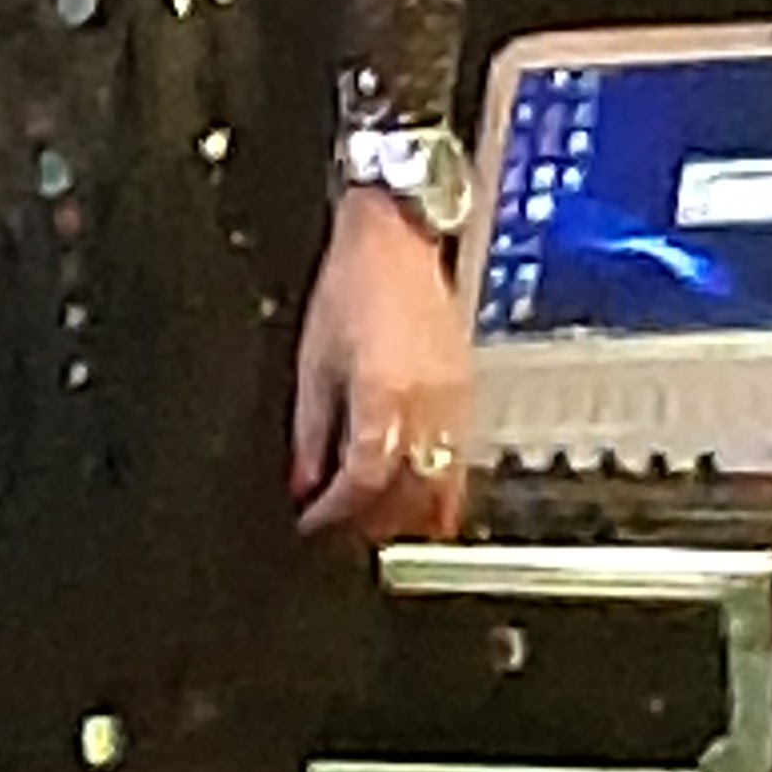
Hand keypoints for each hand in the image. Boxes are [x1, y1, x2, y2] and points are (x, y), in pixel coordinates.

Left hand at [291, 186, 471, 538]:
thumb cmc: (352, 286)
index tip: (313, 522)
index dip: (336, 511)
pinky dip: (436, 487)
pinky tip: (411, 491)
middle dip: (373, 522)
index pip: (364, 479)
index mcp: (384, 395)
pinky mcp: (467, 395)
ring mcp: (456, 402)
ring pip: (443, 486)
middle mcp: (428, 405)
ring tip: (375, 519)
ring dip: (409, 513)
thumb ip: (310, 431)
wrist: (398, 239)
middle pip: (410, 495)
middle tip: (341, 531)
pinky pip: (459, 460)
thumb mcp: (313, 360)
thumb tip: (304, 484)